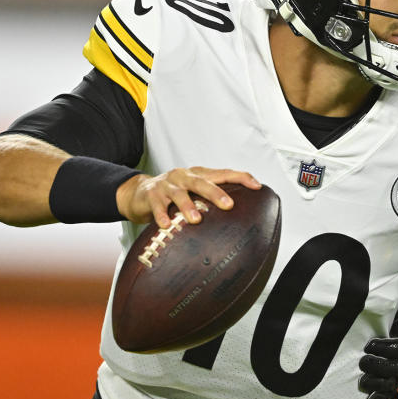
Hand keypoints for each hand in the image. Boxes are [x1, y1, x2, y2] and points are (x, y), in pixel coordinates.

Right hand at [116, 166, 260, 228]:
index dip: (241, 177)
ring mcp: (168, 184)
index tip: (257, 186)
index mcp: (199, 174)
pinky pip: (157, 206)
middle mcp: (185, 176)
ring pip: (180, 194)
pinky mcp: (152, 195)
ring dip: (188, 206)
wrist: (139, 193)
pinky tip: (166, 225)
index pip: (223, 173)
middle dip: (216, 193)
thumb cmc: (173, 194)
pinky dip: (162, 215)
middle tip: (228, 205)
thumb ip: (211, 199)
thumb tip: (240, 214)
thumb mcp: (193, 192)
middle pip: (202, 182)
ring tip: (196, 219)